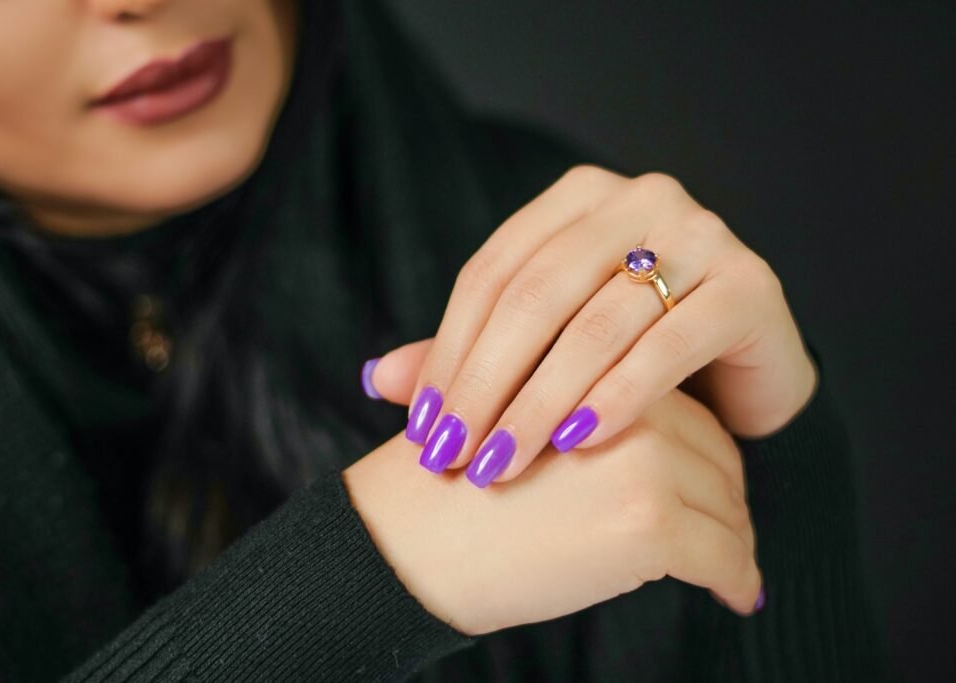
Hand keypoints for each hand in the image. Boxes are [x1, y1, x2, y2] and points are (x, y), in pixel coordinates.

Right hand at [343, 388, 762, 635]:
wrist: (406, 541)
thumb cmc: (446, 491)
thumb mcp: (511, 424)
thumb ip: (567, 411)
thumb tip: (625, 450)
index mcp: (601, 376)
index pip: (686, 417)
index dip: (700, 460)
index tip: (707, 495)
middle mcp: (630, 409)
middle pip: (718, 459)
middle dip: (723, 502)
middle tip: (723, 537)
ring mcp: (644, 463)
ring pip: (727, 509)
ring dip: (732, 543)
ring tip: (730, 569)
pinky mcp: (648, 521)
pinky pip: (724, 558)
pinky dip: (736, 580)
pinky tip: (737, 595)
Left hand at [367, 166, 816, 486]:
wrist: (746, 371)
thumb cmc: (636, 355)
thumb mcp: (547, 349)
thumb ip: (472, 357)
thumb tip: (376, 380)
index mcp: (578, 200)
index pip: (492, 273)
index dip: (447, 353)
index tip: (422, 427)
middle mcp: (639, 199)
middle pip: (537, 295)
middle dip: (485, 384)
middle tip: (454, 455)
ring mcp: (701, 235)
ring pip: (596, 323)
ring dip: (540, 402)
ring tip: (502, 462)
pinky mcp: (749, 286)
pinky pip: (670, 344)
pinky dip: (619, 396)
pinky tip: (580, 443)